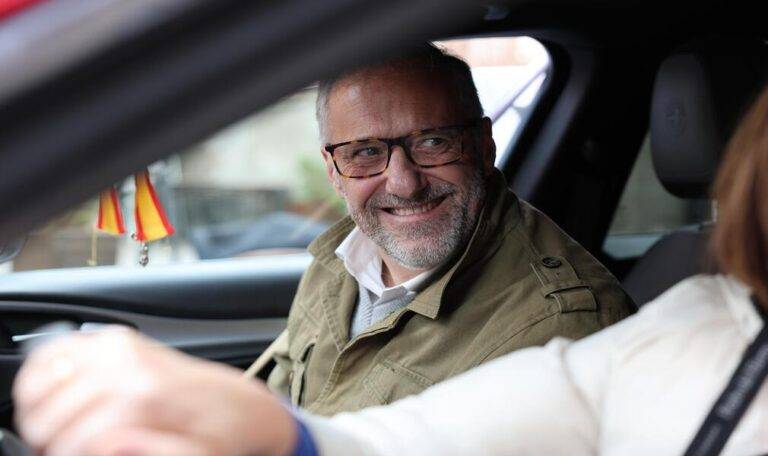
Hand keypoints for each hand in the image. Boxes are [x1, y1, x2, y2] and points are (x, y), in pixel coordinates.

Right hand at [12, 328, 296, 455]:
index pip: (73, 439)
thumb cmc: (218, 434)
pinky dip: (41, 376)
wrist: (241, 405)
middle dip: (53, 440)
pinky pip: (56, 352)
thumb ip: (154, 453)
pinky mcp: (116, 339)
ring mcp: (119, 345)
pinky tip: (51, 398)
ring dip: (42, 413)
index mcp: (143, 395)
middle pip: (52, 413)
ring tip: (60, 432)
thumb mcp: (196, 455)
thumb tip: (108, 444)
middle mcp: (128, 363)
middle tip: (70, 450)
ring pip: (43, 382)